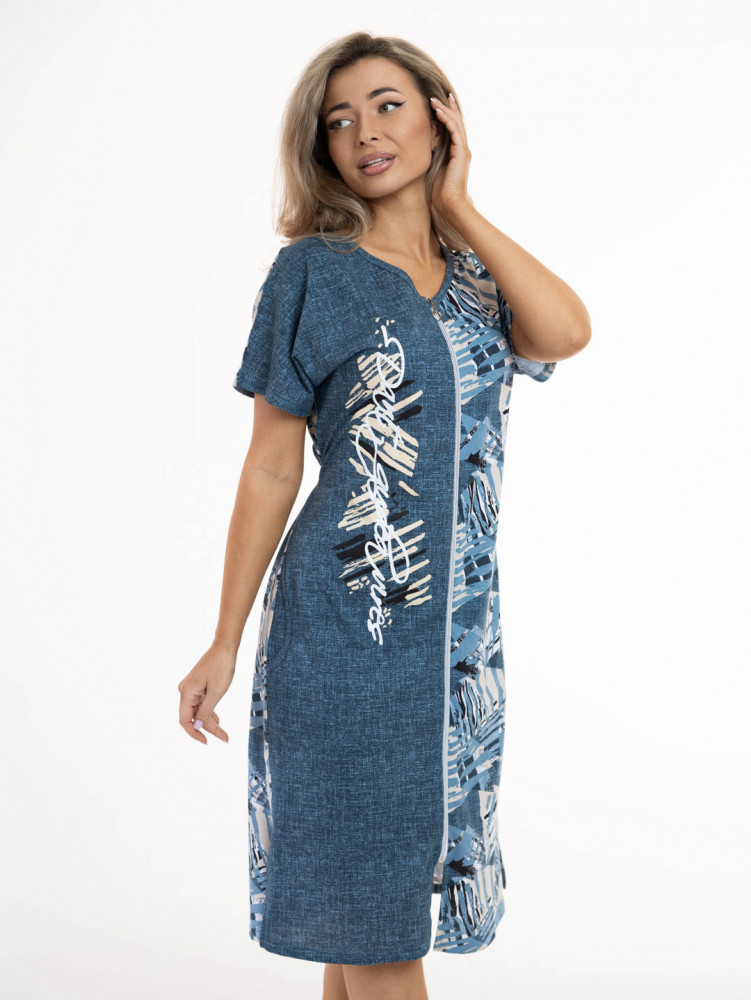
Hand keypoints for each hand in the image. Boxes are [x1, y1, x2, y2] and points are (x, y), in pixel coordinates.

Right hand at [177, 642, 234, 743]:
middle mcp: (185, 691)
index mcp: (186, 693)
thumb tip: (197, 726)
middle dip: (208, 728)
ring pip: (198, 710)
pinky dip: (209, 711)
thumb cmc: (221, 667)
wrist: (225, 647)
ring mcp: (191, 688)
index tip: (206, 742)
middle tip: (224, 738)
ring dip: (210, 721)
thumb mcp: (216, 693)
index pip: (185, 721)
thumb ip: (205, 711)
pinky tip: (217, 719)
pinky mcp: (197, 685)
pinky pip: (201, 702)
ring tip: (224, 733)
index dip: (194, 733)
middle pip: (193, 717)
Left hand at [429, 93, 471, 215]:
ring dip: (445, 110)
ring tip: (434, 100)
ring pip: (456, 123)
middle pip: (456, 122)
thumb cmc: (438, 192)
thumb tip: (416, 148)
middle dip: (448, 107)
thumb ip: (429, 156)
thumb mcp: (431, 168)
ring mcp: (463, 150)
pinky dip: (447, 119)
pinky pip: (454, 130)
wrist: (449, 204)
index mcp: (455, 152)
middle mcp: (461, 149)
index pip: (452, 129)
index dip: (446, 115)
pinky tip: (438, 111)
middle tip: (439, 95)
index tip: (437, 104)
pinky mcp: (461, 152)